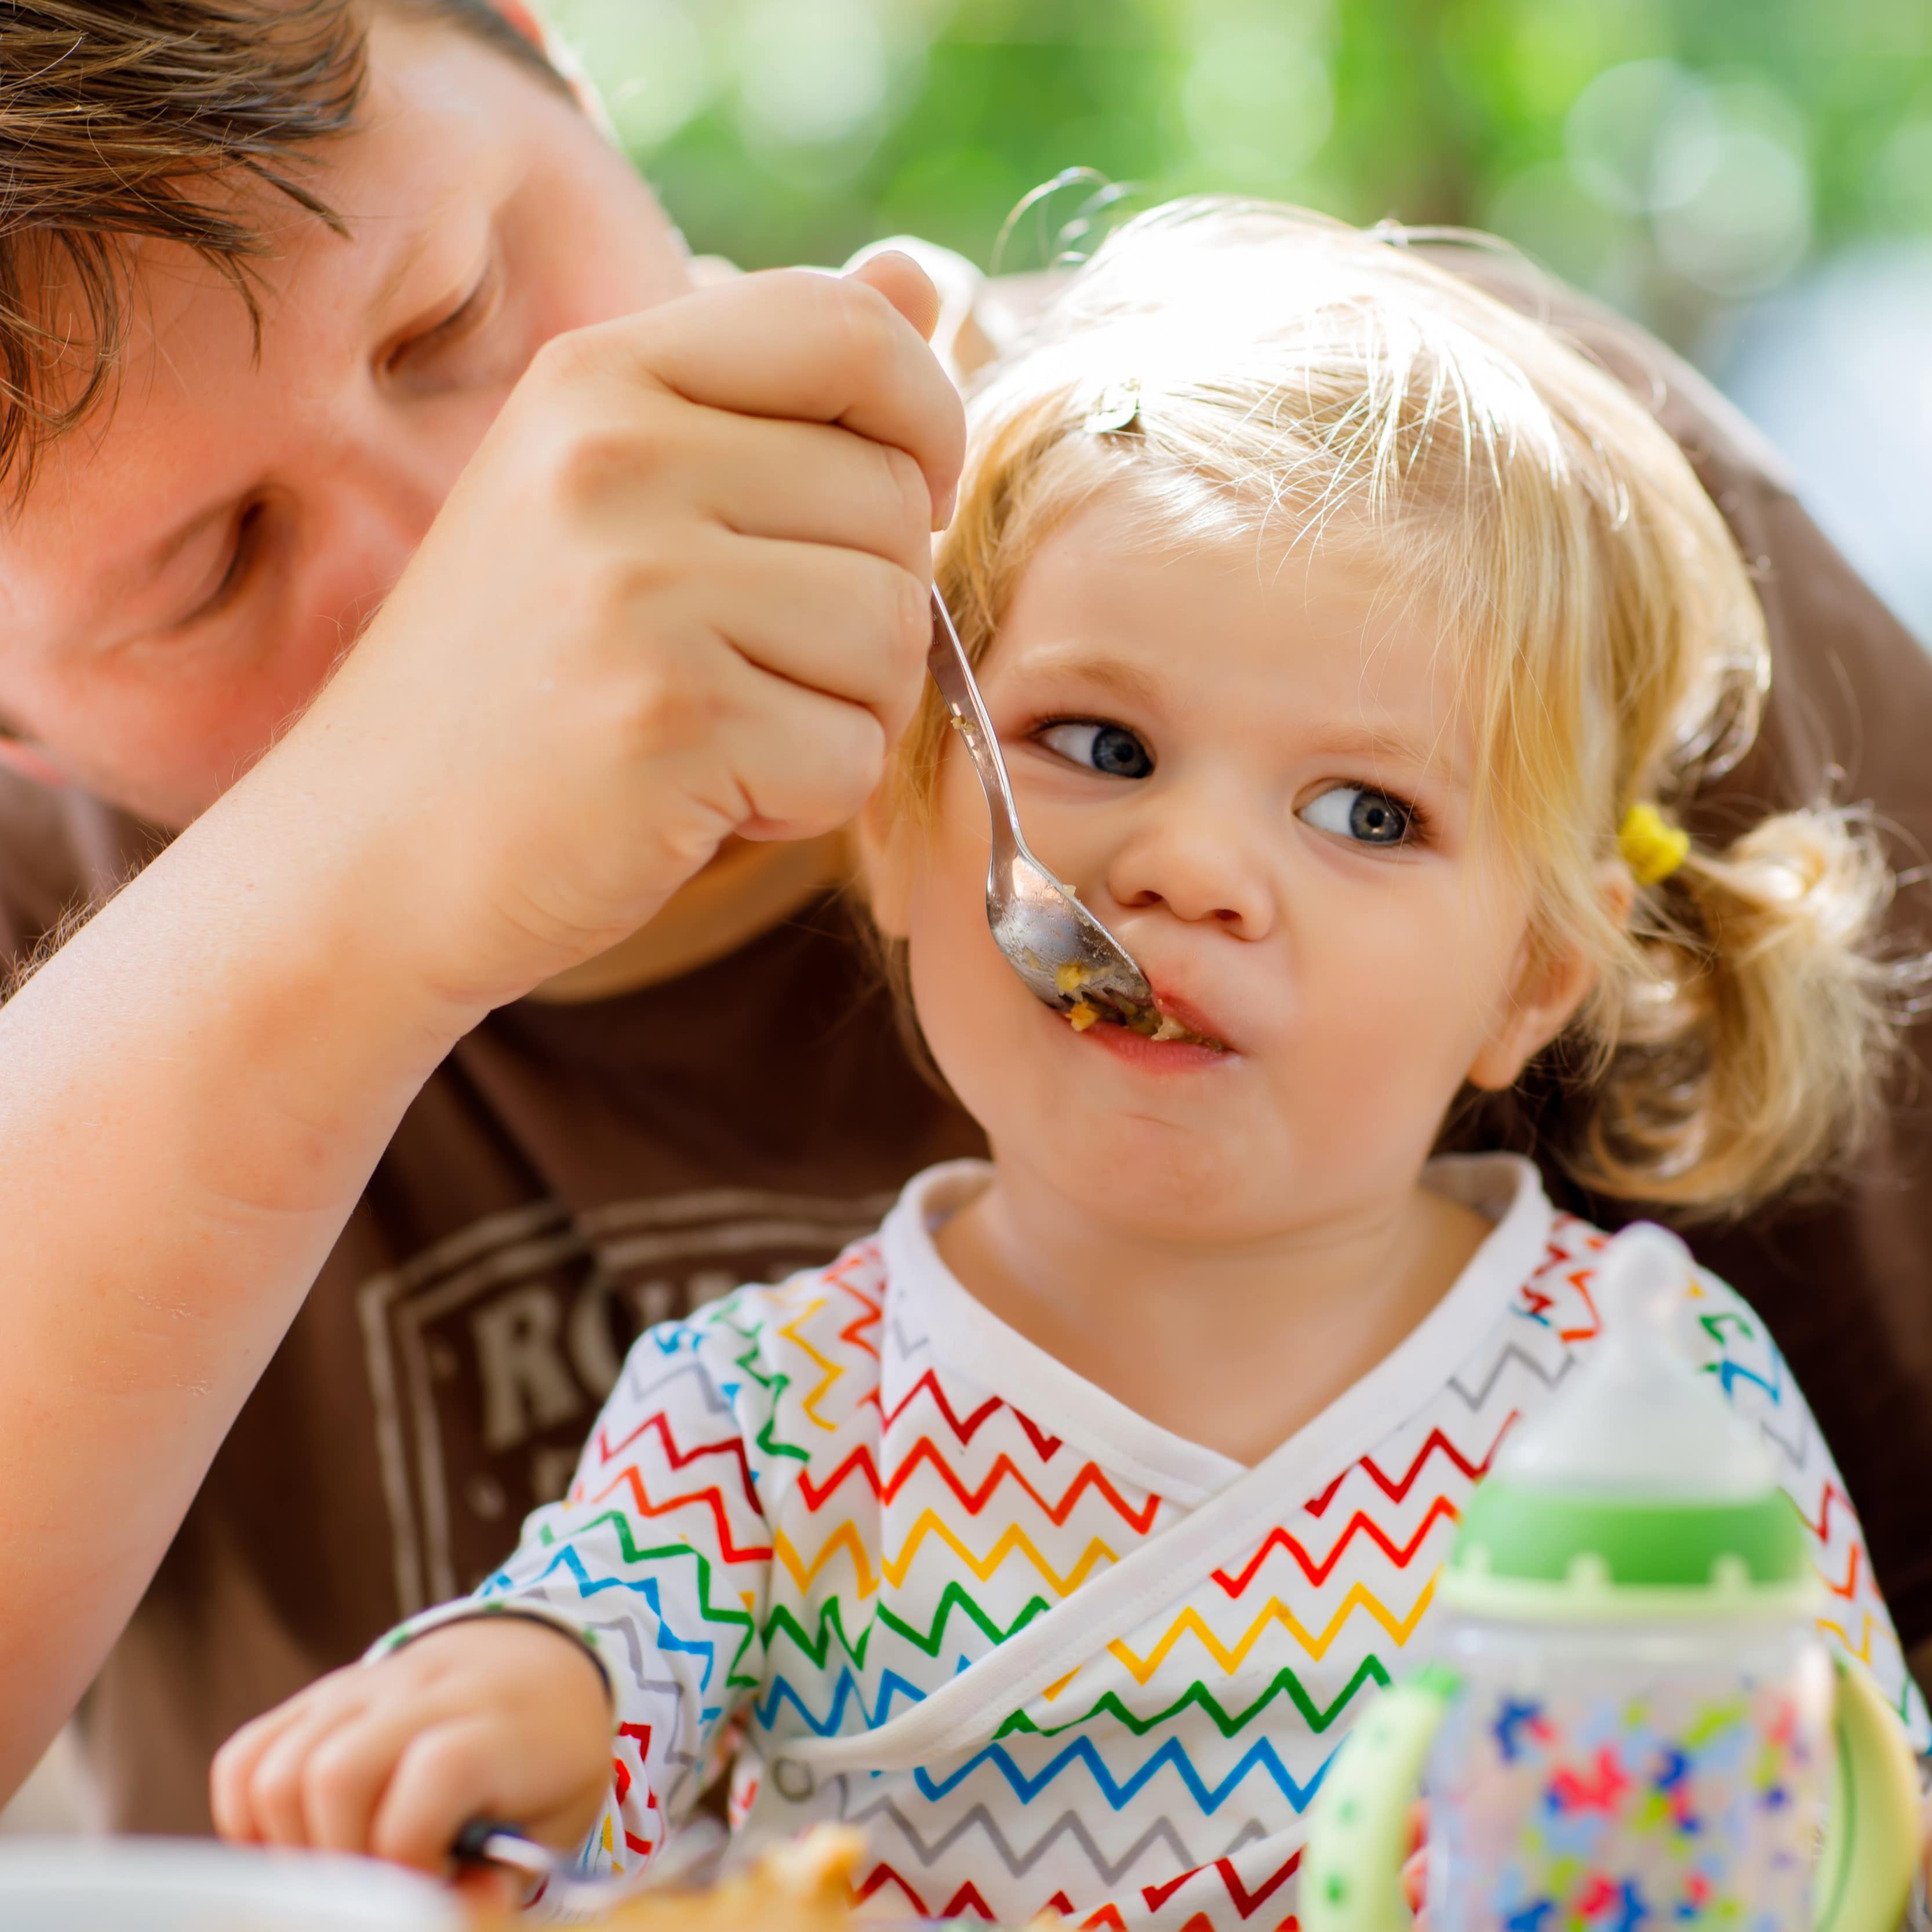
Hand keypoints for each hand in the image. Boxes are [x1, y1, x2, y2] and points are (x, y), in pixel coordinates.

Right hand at [210, 1617, 612, 1873]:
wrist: (541, 1662)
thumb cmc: (549, 1755)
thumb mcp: (559, 1817)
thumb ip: (503, 1876)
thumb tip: (443, 1917)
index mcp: (497, 1718)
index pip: (437, 1770)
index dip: (415, 1852)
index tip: (430, 1890)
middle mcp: (424, 1688)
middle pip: (337, 1772)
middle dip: (342, 1861)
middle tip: (373, 1892)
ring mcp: (363, 1684)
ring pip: (277, 1769)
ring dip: (291, 1846)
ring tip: (340, 1873)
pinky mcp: (319, 1695)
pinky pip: (245, 1758)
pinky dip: (249, 1818)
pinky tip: (301, 1845)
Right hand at [267, 252, 962, 1016]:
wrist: (364, 857)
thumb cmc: (511, 683)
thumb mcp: (609, 497)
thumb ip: (767, 389)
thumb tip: (922, 277)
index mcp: (598, 377)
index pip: (847, 331)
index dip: (922, 416)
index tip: (904, 499)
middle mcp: (613, 459)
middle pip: (892, 511)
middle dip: (868, 612)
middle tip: (756, 670)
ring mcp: (637, 590)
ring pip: (893, 637)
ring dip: (844, 713)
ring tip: (726, 733)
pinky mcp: (669, 722)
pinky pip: (853, 755)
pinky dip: (806, 800)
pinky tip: (706, 797)